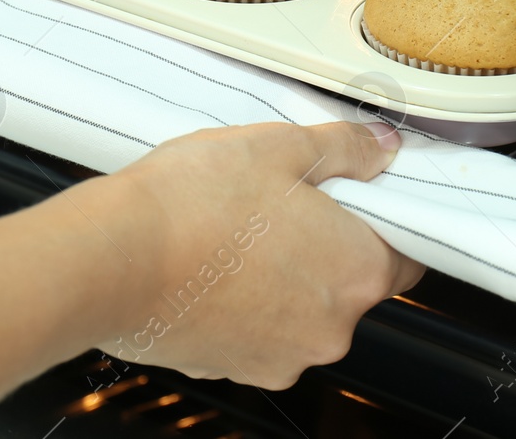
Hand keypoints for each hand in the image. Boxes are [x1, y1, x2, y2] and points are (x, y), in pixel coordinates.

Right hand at [91, 121, 423, 388]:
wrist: (110, 259)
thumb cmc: (191, 204)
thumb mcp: (277, 146)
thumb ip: (343, 149)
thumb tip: (380, 148)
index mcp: (355, 272)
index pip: (406, 256)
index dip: (381, 223)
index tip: (353, 202)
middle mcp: (328, 329)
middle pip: (347, 285)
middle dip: (320, 247)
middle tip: (277, 203)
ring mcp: (279, 358)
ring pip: (298, 310)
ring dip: (278, 277)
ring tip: (231, 232)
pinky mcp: (230, 370)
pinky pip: (253, 332)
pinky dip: (239, 304)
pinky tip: (207, 264)